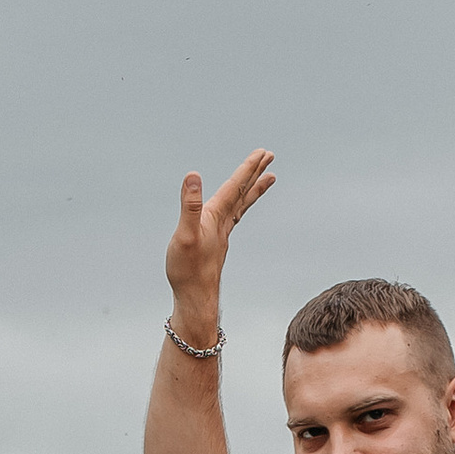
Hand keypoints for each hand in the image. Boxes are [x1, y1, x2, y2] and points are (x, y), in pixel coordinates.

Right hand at [166, 148, 274, 349]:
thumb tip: (193, 176)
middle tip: (269, 156)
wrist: (195, 300)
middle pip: (242, 193)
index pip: (235, 187)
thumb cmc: (187, 270)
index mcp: (215, 217)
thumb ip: (189, 205)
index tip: (263, 153)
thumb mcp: (185, 234)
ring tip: (266, 178)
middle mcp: (223, 224)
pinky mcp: (216, 245)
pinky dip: (238, 207)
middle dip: (255, 173)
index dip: (248, 168)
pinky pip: (232, 218)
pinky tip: (235, 209)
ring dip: (252, 189)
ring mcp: (221, 235)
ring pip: (240, 206)